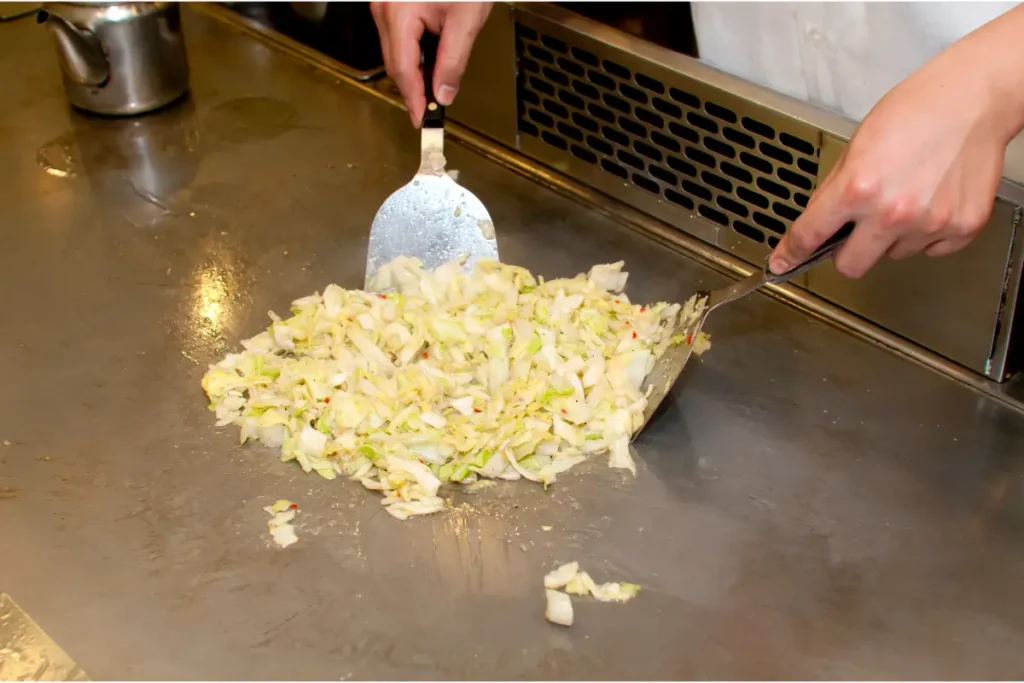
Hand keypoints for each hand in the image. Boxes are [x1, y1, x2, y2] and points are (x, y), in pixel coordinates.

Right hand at [371, 2, 492, 126]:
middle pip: (395, 63)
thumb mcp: (466, 20)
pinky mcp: (390, 3)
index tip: (423, 120)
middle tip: (430, 111)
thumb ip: (454, 62)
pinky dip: (412, 54)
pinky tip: (428, 62)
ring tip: (434, 88)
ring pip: (394, 52)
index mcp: (399, 13)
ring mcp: (384, 4)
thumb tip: (444, 94)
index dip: (414, 99)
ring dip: (414, 72)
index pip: (403, 70)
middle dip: (414, 90)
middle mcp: (384, 8)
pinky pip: (397, 37)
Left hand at [768, 8, 1023, 278]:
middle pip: (851, 266)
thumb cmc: (917, 111)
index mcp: (857, 189)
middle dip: (847, 251)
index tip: (783, 263)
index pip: (810, 235)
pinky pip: (930, 250)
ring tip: (906, 195)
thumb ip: (834, 190)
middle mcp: (891, 213)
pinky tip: (930, 201)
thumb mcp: (856, 146)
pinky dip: (926, 234)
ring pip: (892, 255)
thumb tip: (819, 223)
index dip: (791, 252)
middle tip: (855, 230)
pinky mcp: (961, 228)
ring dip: (891, 236)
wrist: (973, 99)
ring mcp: (929, 224)